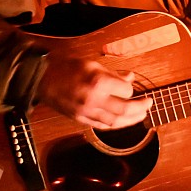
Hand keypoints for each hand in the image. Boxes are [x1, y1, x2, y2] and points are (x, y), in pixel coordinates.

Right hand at [36, 54, 152, 129]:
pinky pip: (102, 126)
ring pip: (114, 122)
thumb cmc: (66, 68)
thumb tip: (130, 78)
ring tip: (141, 116)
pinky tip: (122, 121)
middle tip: (149, 104)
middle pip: (124, 110)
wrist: (42, 79)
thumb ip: (113, 73)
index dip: (132, 89)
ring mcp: (86, 112)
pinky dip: (115, 125)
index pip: (126, 91)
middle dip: (140, 109)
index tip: (131, 86)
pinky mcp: (80, 119)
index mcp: (98, 83)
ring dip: (131, 120)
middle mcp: (94, 100)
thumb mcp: (93, 64)